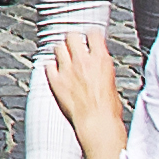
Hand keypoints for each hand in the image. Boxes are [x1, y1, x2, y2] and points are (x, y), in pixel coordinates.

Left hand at [45, 29, 127, 158]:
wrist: (98, 125)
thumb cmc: (108, 110)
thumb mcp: (111, 82)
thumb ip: (100, 68)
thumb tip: (95, 63)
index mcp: (101, 59)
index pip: (92, 33)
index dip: (89, 35)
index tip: (88, 39)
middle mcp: (83, 60)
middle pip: (71, 35)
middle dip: (72, 40)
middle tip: (73, 47)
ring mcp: (67, 70)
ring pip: (57, 47)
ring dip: (61, 52)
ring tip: (63, 59)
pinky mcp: (55, 81)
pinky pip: (48, 65)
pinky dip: (51, 67)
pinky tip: (55, 72)